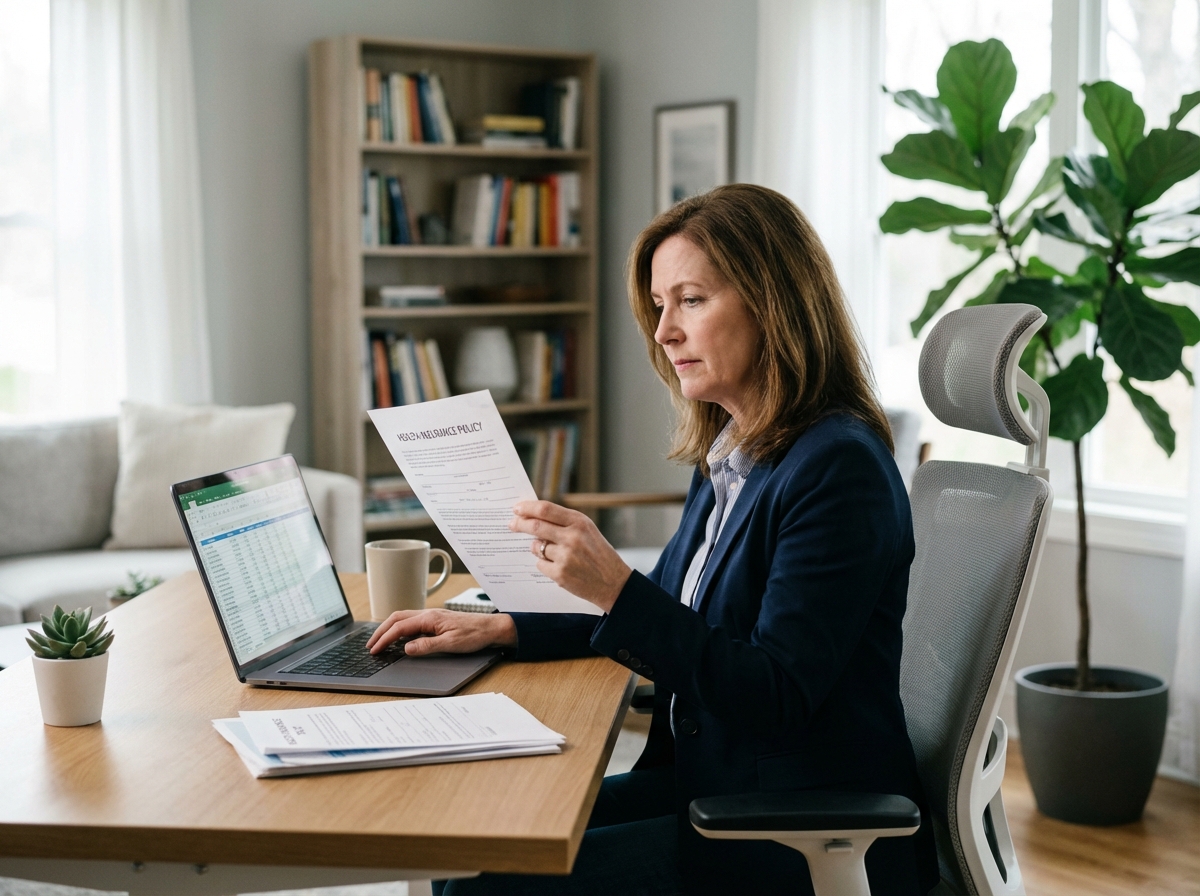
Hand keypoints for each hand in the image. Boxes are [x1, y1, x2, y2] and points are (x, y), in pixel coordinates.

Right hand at [367, 609, 516, 656]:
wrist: (492, 628)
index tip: (374, 650)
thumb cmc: (475, 635)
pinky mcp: (436, 621)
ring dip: (389, 628)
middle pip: (397, 618)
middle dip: (381, 631)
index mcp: (430, 618)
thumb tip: (406, 648)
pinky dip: (399, 628)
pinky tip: (399, 637)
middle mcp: (428, 614)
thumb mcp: (451, 644)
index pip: (399, 627)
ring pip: (403, 618)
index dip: (384, 639)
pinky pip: (411, 621)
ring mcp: (432, 616)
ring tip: (379, 640)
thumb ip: (427, 646)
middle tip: (370, 645)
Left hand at [508, 500, 631, 612]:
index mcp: (579, 522)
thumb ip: (564, 523)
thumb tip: (535, 517)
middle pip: (535, 526)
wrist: (614, 583)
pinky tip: (558, 566)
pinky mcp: (560, 573)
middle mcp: (572, 537)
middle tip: (512, 524)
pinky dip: (544, 564)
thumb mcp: (588, 531)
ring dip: (537, 548)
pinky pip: (540, 564)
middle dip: (519, 524)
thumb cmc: (599, 554)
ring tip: (552, 553)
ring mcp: (565, 556)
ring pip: (536, 547)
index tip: (517, 508)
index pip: (546, 509)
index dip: (527, 507)